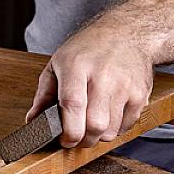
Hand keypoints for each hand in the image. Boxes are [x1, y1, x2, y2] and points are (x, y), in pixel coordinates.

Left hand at [25, 20, 154, 148]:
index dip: (67, 130)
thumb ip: (44, 94)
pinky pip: (125, 127)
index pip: (73, 104)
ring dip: (98, 136)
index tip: (63, 139)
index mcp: (76, 66)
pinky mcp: (140, 95)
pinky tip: (108, 113)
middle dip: (82, 140)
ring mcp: (124, 86)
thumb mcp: (58, 62)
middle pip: (94, 125)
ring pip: (110, 131)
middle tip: (76, 136)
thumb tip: (33, 121)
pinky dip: (114, 128)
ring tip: (91, 121)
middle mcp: (102, 75)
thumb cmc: (88, 49)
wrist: (126, 33)